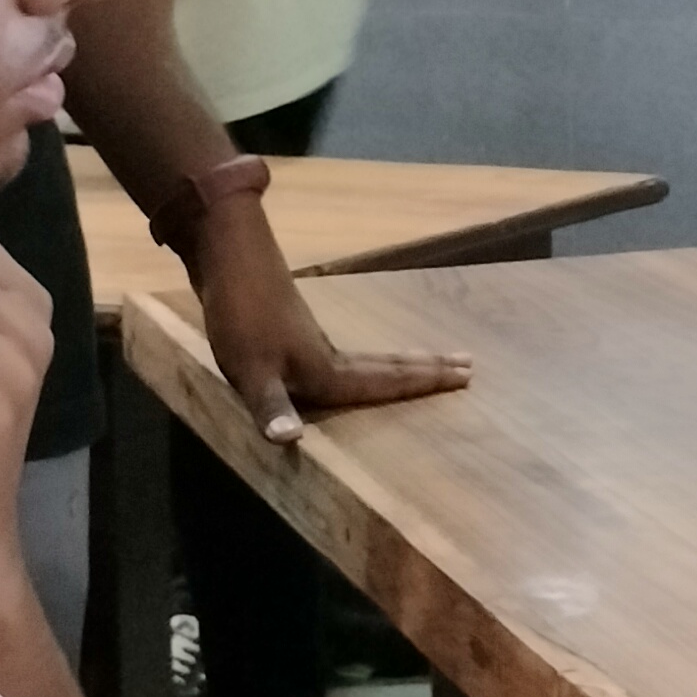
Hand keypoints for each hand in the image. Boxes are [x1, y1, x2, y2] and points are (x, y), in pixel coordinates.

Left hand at [194, 194, 469, 443]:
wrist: (228, 253)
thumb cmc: (238, 315)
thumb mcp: (248, 370)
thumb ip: (270, 407)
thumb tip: (290, 442)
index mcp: (325, 370)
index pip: (385, 381)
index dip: (423, 382)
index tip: (465, 377)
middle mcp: (328, 355)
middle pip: (388, 364)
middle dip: (426, 369)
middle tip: (468, 366)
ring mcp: (313, 338)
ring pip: (371, 356)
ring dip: (404, 362)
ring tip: (430, 363)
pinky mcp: (295, 328)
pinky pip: (348, 352)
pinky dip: (369, 359)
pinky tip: (355, 364)